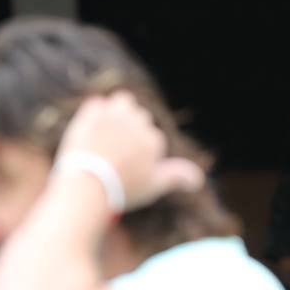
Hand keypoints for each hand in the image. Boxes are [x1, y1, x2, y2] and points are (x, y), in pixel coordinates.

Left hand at [56, 92, 203, 210]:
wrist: (89, 183)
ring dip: (119, 111)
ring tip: (109, 130)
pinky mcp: (92, 114)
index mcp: (154, 139)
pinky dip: (96, 113)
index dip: (144, 149)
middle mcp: (138, 123)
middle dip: (133, 127)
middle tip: (118, 148)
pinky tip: (92, 128)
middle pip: (140, 116)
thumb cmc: (124, 187)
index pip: (153, 136)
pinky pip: (96, 104)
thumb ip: (178, 177)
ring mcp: (115, 117)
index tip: (131, 164)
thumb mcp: (154, 186)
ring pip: (123, 101)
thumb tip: (200, 179)